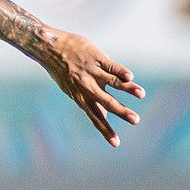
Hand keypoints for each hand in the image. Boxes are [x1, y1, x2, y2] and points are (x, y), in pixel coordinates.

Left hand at [32, 30, 144, 146]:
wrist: (49, 47)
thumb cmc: (62, 70)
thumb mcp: (71, 89)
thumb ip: (89, 101)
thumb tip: (104, 115)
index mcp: (80, 96)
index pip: (95, 117)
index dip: (105, 130)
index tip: (116, 143)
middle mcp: (87, 86)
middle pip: (106, 102)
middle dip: (121, 112)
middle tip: (136, 120)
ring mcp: (92, 71)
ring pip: (112, 82)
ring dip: (128, 88)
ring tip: (141, 94)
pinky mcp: (96, 58)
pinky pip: (111, 66)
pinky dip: (120, 71)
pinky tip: (130, 76)